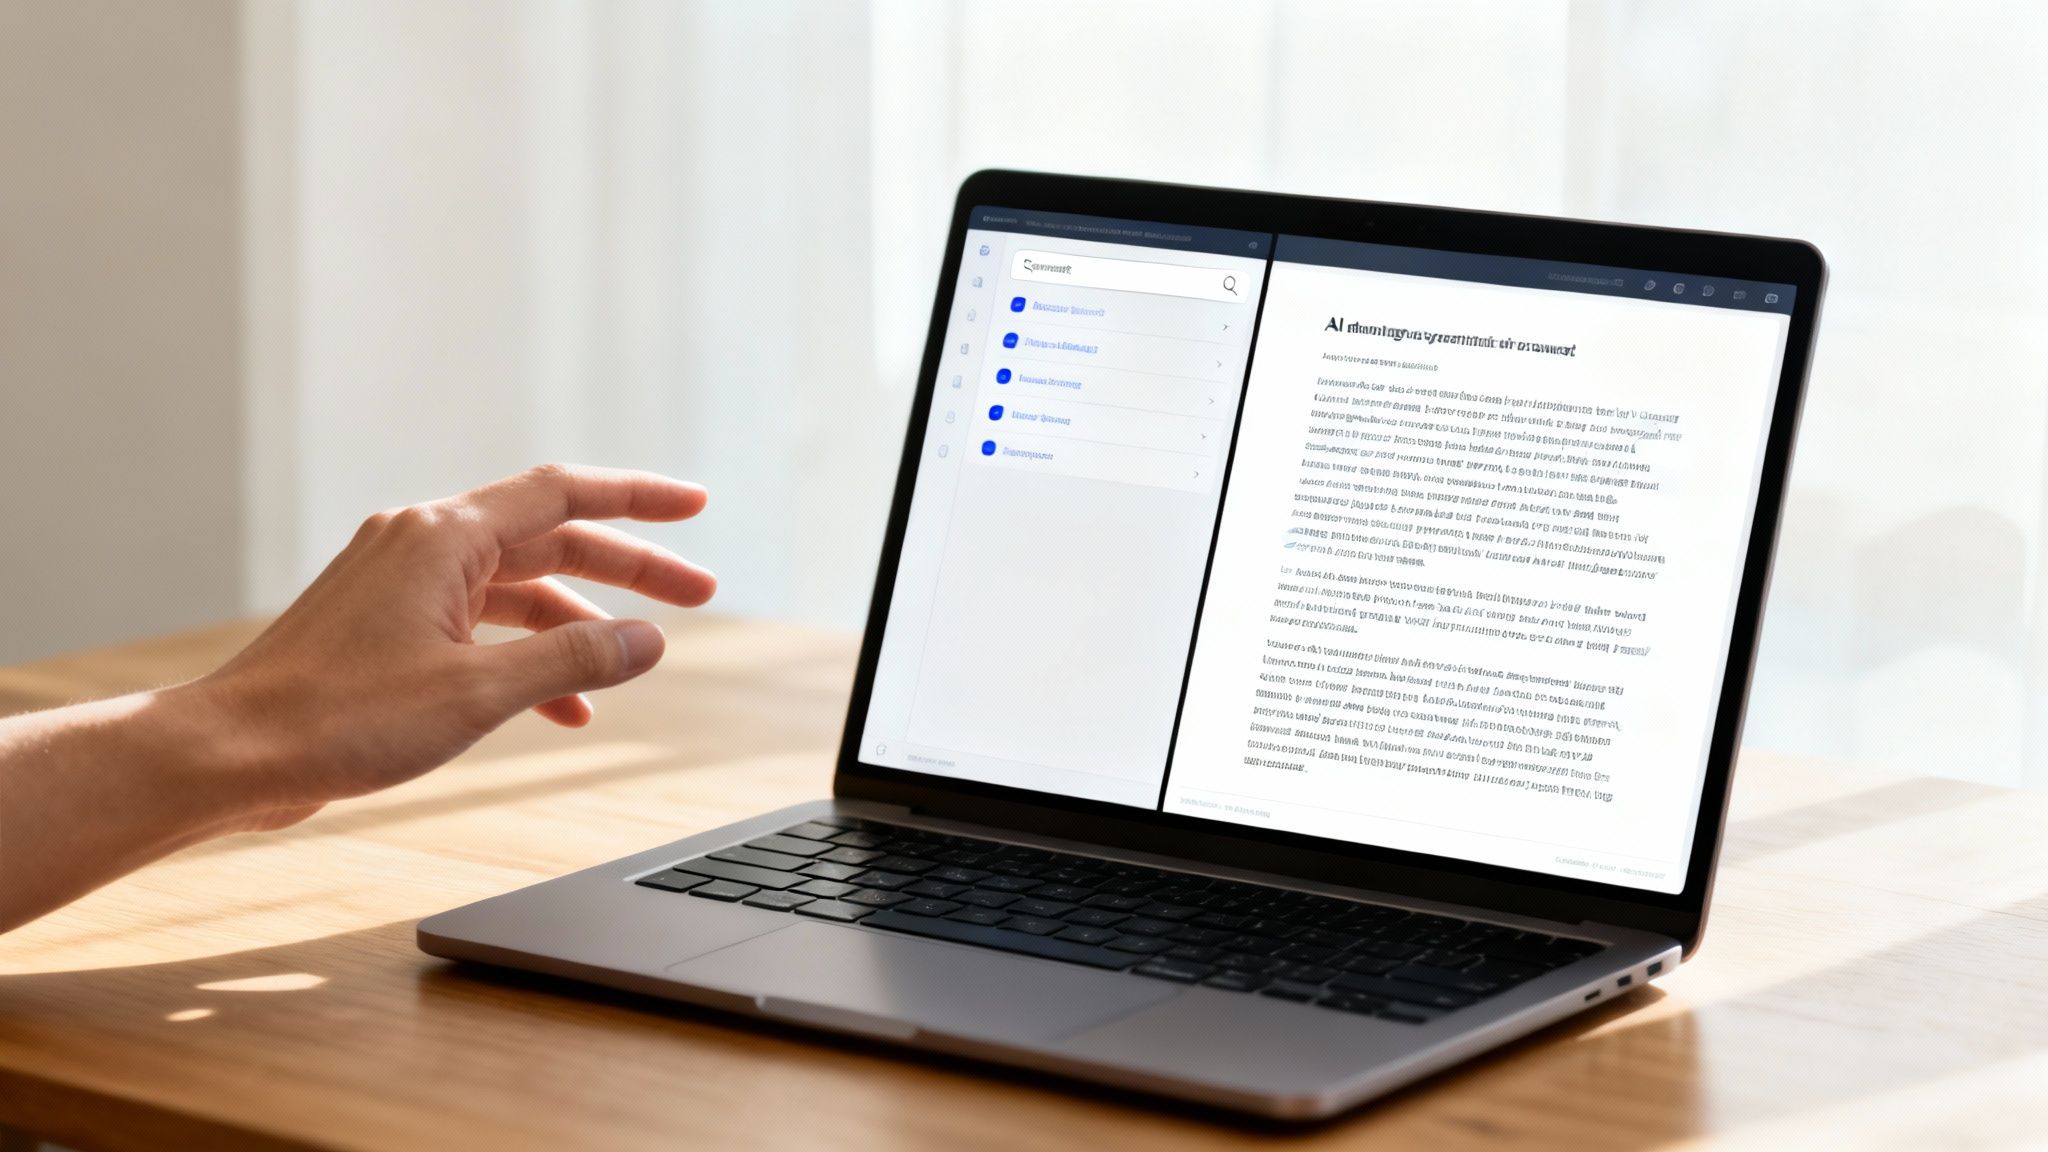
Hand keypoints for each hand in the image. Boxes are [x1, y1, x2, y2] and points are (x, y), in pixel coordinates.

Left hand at [194, 464, 715, 829]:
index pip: (565, 493)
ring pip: (519, 586)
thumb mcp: (478, 692)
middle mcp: (423, 544)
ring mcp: (402, 585)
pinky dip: (528, 655)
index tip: (696, 507)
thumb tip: (647, 639)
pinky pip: (481, 625)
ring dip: (580, 621)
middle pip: (551, 538)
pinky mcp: (388, 628)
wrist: (232, 755)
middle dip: (629, 567)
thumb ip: (572, 657)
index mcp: (444, 536)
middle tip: (699, 593)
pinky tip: (563, 708)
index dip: (639, 499)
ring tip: (634, 663)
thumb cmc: (338, 720)